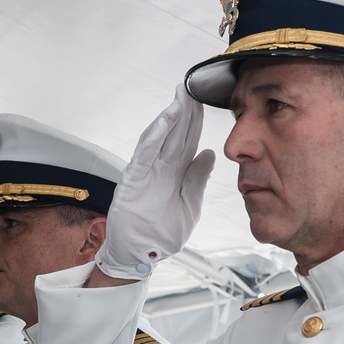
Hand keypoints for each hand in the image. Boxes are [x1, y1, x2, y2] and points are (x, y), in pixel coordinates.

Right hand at [95, 84, 214, 279]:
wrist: (141, 256)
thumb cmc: (163, 235)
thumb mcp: (190, 207)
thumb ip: (197, 180)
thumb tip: (210, 153)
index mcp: (177, 174)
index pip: (189, 141)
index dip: (196, 121)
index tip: (204, 101)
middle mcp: (162, 168)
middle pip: (175, 134)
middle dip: (184, 111)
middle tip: (191, 87)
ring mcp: (147, 173)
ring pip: (159, 138)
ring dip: (169, 118)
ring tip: (180, 99)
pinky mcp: (133, 180)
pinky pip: (144, 155)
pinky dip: (153, 138)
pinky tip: (164, 122)